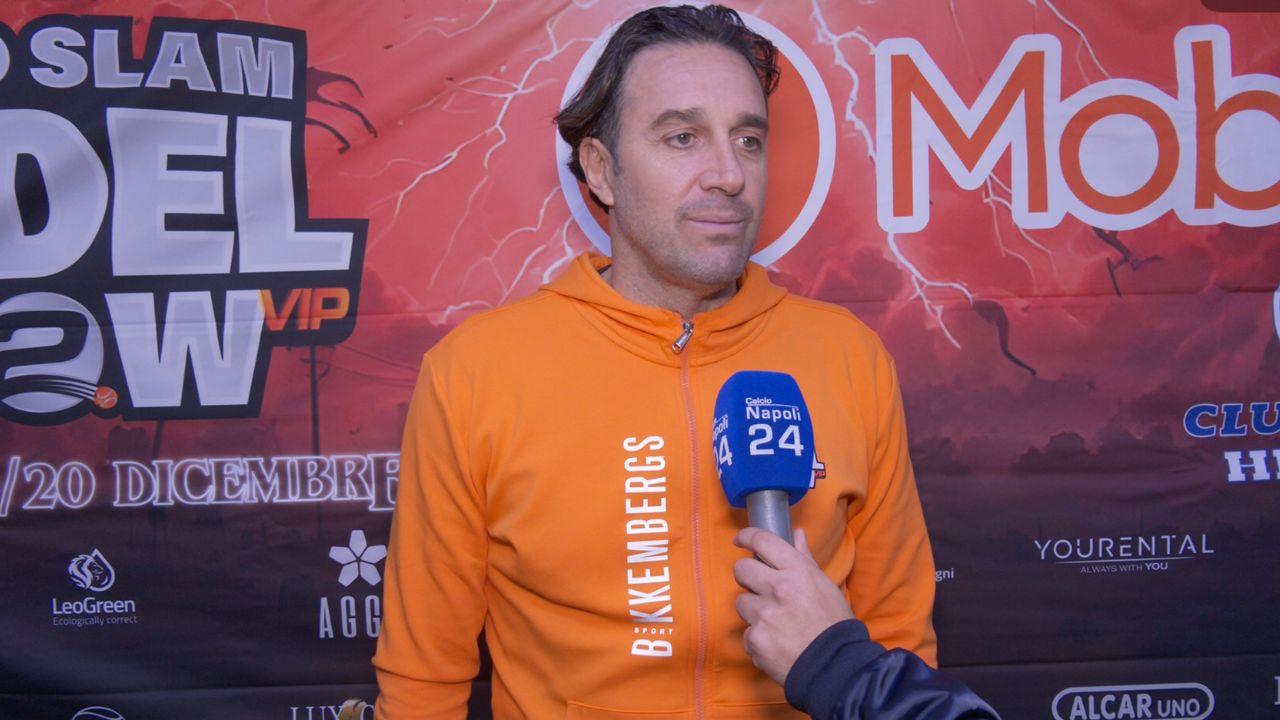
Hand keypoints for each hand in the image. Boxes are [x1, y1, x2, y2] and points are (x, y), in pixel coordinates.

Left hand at [732, 527, 854, 683]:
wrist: (836, 668)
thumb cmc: (834, 625)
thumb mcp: (825, 586)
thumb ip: (805, 559)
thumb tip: (797, 534)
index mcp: (798, 572)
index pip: (762, 541)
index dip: (746, 537)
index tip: (740, 540)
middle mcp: (778, 589)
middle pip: (741, 569)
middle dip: (747, 576)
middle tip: (759, 587)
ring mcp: (764, 615)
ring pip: (741, 602)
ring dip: (753, 610)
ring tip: (775, 622)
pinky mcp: (755, 639)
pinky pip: (747, 632)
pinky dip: (758, 638)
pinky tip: (777, 643)